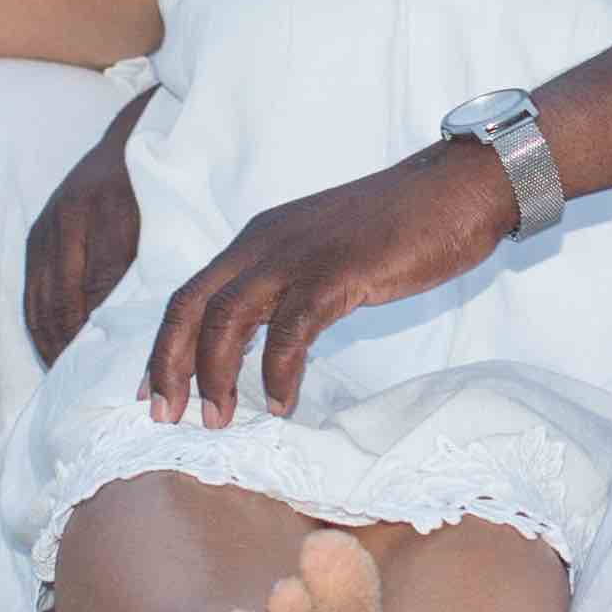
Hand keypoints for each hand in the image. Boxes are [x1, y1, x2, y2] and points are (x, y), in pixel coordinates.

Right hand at [21, 88, 155, 364]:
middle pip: (62, 301)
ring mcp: (46, 228)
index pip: (97, 291)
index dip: (101, 337)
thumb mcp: (167, 221)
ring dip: (51, 342)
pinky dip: (40, 324)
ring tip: (68, 378)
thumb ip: (158, 267)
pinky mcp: (36, 235)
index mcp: (105, 214)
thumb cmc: (160, 187)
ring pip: (41, 301)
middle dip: (72, 349)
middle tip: (86, 390)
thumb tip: (148, 328)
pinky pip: (32, 292)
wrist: (131, 137)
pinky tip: (53, 350)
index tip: (113, 373)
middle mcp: (68, 220)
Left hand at [142, 136, 515, 423]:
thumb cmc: (399, 227)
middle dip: (168, 366)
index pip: (190, 296)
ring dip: (214, 375)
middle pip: (190, 307)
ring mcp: (299, 256)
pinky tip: (282, 404)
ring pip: (227, 318)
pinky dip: (279, 371)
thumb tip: (264, 335)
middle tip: (166, 417)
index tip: (154, 392)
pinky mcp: (337, 272)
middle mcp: (264, 244)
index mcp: (258, 240)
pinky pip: (291, 330)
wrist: (457, 190)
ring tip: (217, 420)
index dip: (164, 346)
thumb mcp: (322, 253)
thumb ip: (288, 285)